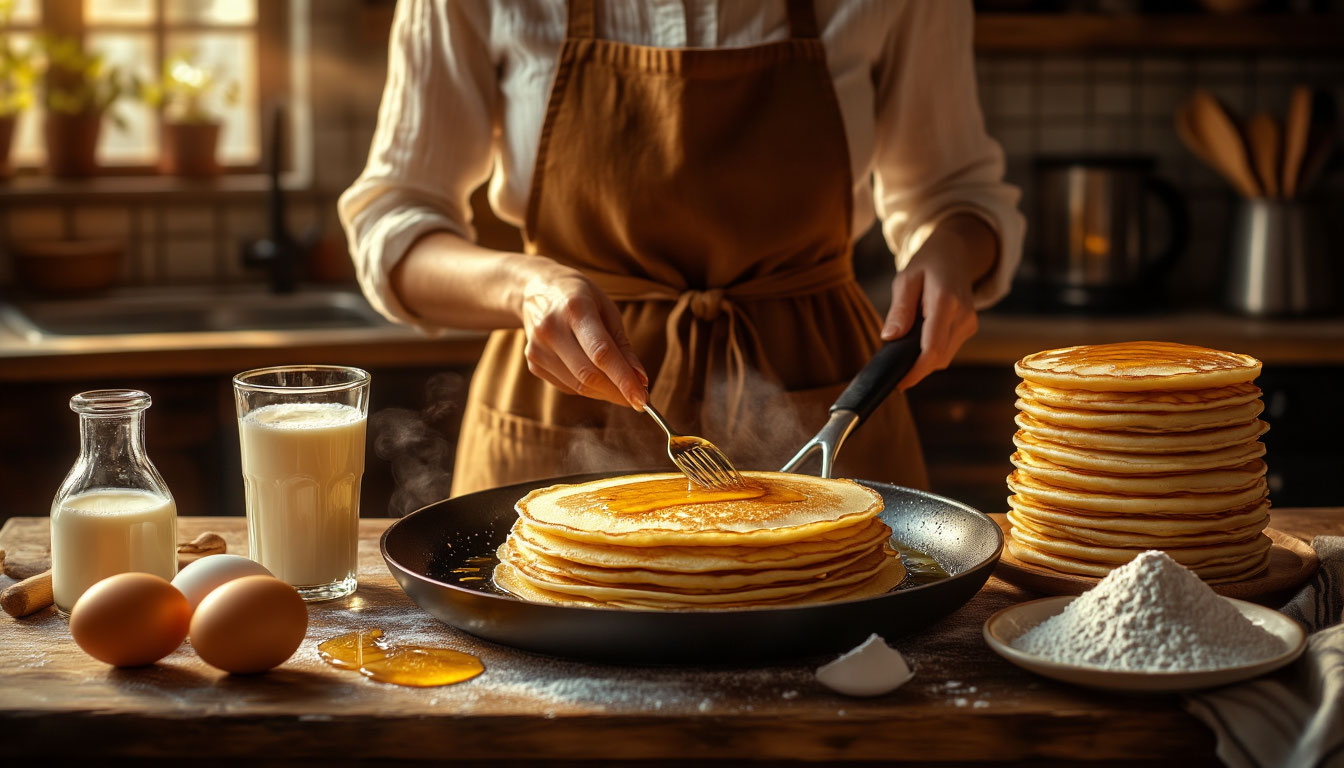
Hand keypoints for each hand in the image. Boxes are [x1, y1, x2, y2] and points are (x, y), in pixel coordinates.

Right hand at [516, 260, 648, 409]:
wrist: (536, 289)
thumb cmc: (580, 297)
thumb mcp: (607, 310)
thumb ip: (623, 346)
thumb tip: (640, 380)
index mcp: (575, 308)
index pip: (601, 353)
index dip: (623, 380)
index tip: (642, 399)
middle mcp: (551, 329)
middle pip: (588, 375)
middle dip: (618, 392)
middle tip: (639, 399)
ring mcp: (537, 348)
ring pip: (578, 386)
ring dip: (605, 392)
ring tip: (620, 386)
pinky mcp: (532, 363)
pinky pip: (567, 386)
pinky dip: (587, 387)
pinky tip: (594, 374)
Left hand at [880, 215, 996, 390]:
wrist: (957, 253)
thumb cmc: (927, 264)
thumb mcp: (906, 279)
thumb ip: (899, 309)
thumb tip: (889, 338)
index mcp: (946, 302)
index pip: (932, 348)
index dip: (915, 371)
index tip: (898, 382)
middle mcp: (963, 316)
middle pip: (939, 358)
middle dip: (916, 369)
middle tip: (893, 370)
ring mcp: (969, 323)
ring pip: (944, 358)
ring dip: (923, 361)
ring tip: (903, 352)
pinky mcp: (969, 328)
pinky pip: (948, 350)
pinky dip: (931, 353)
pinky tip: (917, 344)